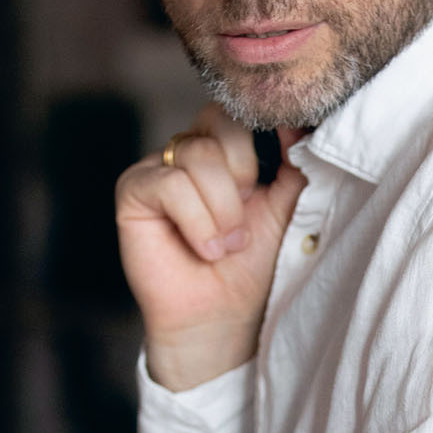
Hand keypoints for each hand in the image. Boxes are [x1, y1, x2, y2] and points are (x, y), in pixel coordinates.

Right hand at [116, 104, 306, 390]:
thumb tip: (299, 122)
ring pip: (198, 155)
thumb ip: (294, 164)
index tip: (265, 192)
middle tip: (242, 227)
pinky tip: (203, 249)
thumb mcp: (285, 208)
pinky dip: (197, 222)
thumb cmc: (251, 268)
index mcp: (224, 150)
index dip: (260, 148)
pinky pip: (171, 184)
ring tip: (225, 247)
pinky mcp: (133, 191)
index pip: (239, 113)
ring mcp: (157, 168)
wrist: (222, 318)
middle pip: (220, 124)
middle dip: (242, 179)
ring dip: (223, 211)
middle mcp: (188, 152)